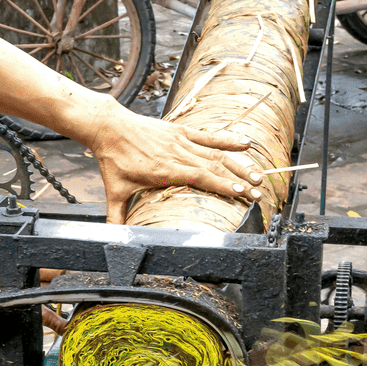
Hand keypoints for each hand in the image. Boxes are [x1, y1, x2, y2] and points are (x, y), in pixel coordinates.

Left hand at [78, 103, 257, 223]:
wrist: (109, 127)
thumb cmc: (113, 159)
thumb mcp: (115, 191)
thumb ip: (116, 216)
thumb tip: (113, 238)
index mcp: (165, 170)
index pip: (201, 177)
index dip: (222, 185)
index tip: (240, 193)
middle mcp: (177, 154)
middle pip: (215, 167)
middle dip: (239, 181)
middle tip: (257, 193)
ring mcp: (180, 141)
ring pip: (216, 153)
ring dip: (238, 164)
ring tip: (257, 175)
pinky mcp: (180, 131)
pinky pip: (208, 136)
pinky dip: (227, 140)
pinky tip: (245, 143)